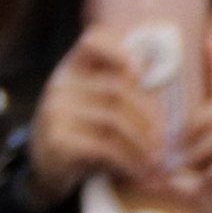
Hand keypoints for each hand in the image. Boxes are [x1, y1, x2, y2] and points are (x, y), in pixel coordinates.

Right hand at [23, 29, 169, 206]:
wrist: (46, 170)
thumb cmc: (82, 132)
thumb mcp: (93, 103)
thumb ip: (117, 84)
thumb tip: (154, 63)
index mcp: (71, 69)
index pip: (92, 41)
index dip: (119, 49)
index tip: (141, 73)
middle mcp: (59, 85)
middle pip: (118, 90)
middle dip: (149, 117)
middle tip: (165, 139)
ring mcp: (55, 112)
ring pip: (114, 120)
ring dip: (142, 143)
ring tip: (156, 160)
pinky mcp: (57, 141)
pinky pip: (104, 146)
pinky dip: (127, 161)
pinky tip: (137, 171)